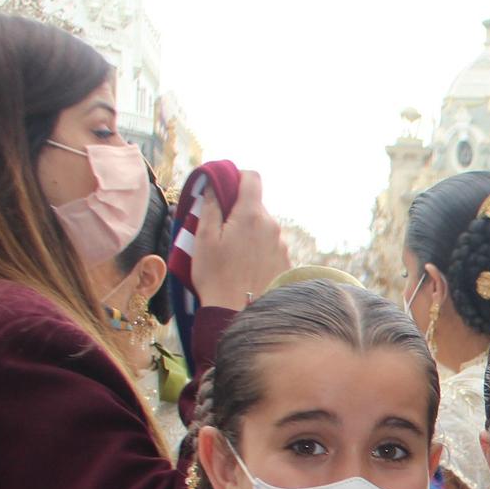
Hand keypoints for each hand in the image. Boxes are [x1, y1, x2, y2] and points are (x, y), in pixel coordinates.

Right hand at [190, 170, 288, 310]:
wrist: (238, 312)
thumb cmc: (216, 275)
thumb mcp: (203, 237)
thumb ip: (210, 206)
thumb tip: (213, 183)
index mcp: (251, 215)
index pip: (252, 178)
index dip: (237, 176)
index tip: (224, 186)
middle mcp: (272, 226)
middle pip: (256, 205)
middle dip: (238, 209)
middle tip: (219, 227)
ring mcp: (281, 245)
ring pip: (264, 226)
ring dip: (249, 231)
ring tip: (231, 252)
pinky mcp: (286, 262)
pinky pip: (270, 245)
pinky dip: (258, 248)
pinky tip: (244, 265)